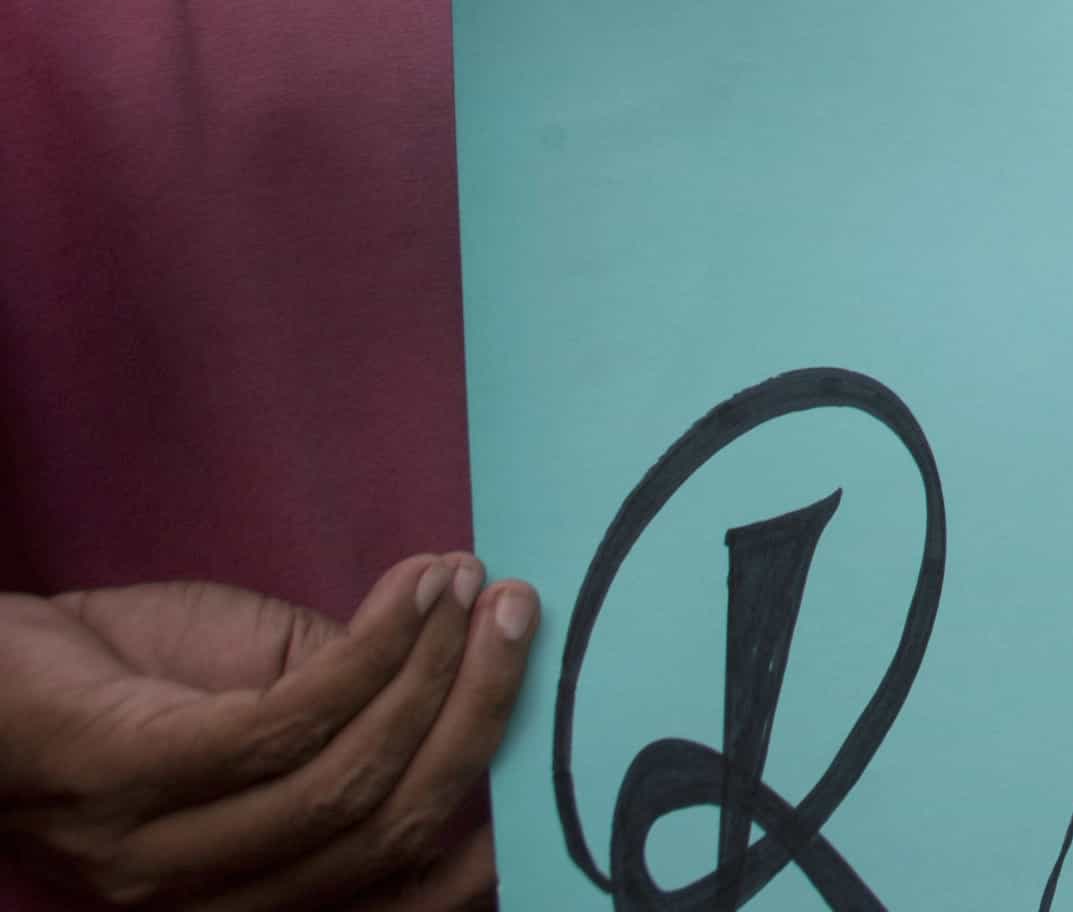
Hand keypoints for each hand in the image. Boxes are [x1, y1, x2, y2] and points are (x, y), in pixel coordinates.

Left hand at [0, 557, 535, 907]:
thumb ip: (353, 708)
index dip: (489, 843)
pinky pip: (284, 726)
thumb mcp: (259, 701)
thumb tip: (483, 651)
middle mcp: (211, 898)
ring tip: (467, 584)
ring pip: (346, 783)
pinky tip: (409, 591)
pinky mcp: (132, 775)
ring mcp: (163, 850)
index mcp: (249, 893)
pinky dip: (371, 652)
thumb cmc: (118, 679)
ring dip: (432, 672)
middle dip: (477, 716)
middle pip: (388, 828)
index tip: (561, 744)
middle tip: (518, 614)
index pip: (391, 897)